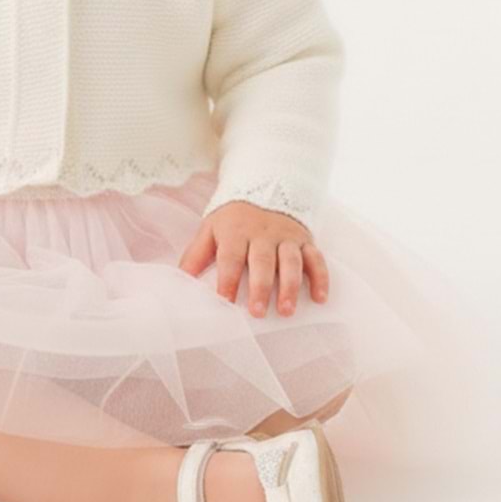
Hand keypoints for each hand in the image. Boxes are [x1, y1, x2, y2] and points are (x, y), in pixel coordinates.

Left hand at [177, 202, 329, 318]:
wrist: (264, 189)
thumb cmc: (232, 221)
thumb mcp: (210, 231)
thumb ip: (195, 256)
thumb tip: (180, 281)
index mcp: (236, 231)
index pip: (231, 257)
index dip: (227, 279)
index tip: (225, 300)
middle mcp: (263, 234)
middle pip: (263, 261)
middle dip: (261, 287)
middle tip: (257, 312)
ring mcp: (286, 237)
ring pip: (291, 261)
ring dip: (290, 286)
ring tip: (286, 310)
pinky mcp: (305, 241)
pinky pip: (316, 259)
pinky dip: (320, 278)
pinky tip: (320, 298)